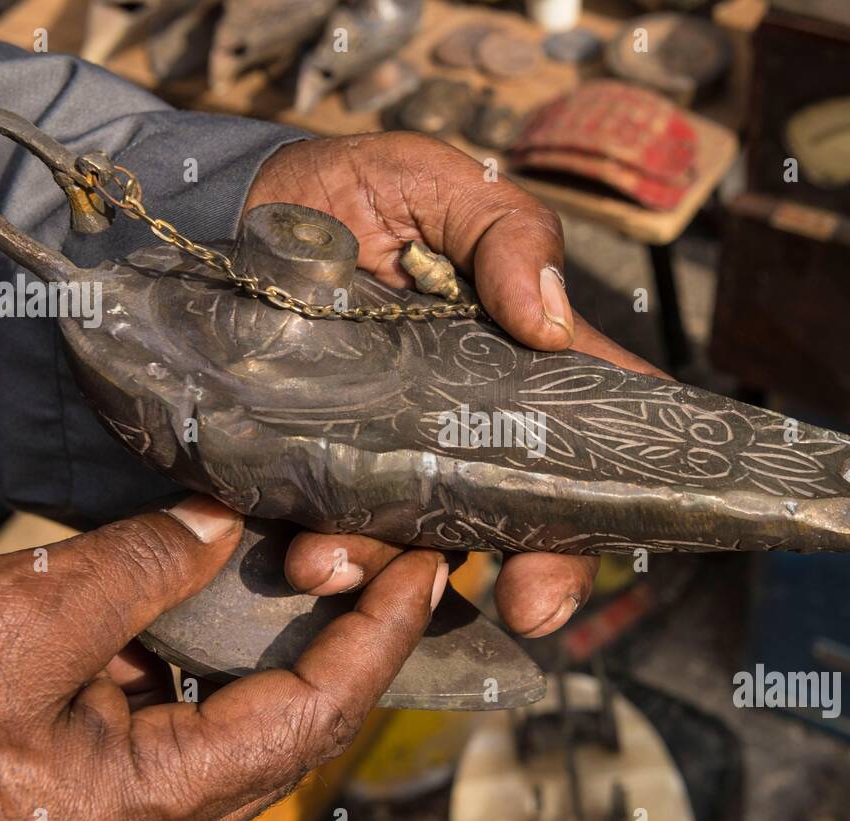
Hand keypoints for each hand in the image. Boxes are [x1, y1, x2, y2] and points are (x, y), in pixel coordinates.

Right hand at [0, 496, 445, 820]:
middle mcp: (162, 815)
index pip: (323, 709)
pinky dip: (191, 639)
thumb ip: (133, 573)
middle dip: (344, 623)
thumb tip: (223, 521)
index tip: (427, 563)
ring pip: (232, 707)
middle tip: (378, 539)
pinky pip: (166, 708)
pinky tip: (189, 574)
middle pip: (294, 712)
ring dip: (268, 627)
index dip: (386, 632)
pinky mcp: (78, 781)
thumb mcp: (10, 633)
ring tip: (303, 543)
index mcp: (165, 798)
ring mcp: (121, 805)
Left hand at [247, 131, 669, 636]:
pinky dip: (324, 554)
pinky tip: (304, 554)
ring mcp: (392, 458)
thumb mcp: (445, 185)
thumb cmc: (361, 192)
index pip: (591, 436)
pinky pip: (332, 531)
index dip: (613, 499)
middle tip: (530, 605)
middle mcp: (465, 428)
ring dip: (392, 569)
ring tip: (338, 561)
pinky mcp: (317, 470)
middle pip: (525, 518)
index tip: (612, 542)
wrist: (237, 209)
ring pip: (420, 541)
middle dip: (538, 572)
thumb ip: (510, 235)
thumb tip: (551, 324)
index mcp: (519, 367)